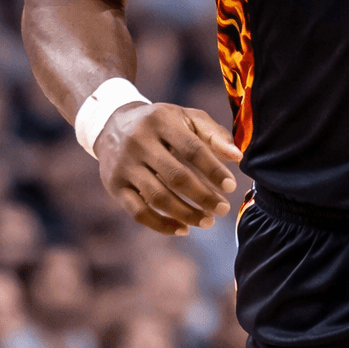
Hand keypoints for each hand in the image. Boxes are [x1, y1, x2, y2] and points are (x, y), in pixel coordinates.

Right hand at [95, 103, 241, 235]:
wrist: (111, 124)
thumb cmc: (161, 123)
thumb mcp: (185, 118)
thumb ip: (214, 134)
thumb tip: (237, 157)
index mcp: (161, 121)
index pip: (192, 149)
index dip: (214, 170)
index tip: (231, 187)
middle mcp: (139, 142)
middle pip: (176, 176)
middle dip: (203, 197)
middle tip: (223, 209)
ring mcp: (125, 165)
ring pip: (158, 198)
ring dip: (186, 214)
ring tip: (207, 221)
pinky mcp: (114, 185)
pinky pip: (139, 212)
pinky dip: (162, 225)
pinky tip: (183, 229)